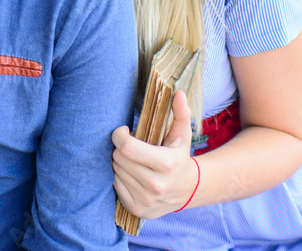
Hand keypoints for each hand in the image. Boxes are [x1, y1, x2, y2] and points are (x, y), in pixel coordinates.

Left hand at [111, 90, 197, 218]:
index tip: (124, 131)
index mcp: (166, 164)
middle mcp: (156, 185)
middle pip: (118, 157)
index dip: (119, 136)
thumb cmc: (179, 157)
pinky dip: (119, 177)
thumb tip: (179, 94)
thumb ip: (180, 114)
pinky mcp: (136, 209)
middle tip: (132, 147)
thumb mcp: (182, 136)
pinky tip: (132, 175)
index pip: (127, 148)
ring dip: (120, 162)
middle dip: (121, 148)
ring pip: (115, 170)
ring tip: (134, 161)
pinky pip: (115, 185)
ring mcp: (146, 199)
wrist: (186, 191)